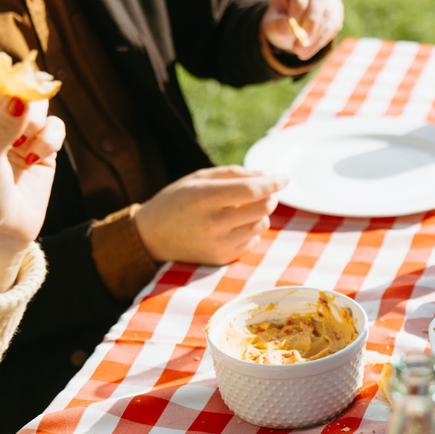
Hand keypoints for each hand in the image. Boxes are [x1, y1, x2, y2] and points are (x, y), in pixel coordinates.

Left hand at [0, 82, 64, 293]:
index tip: (11, 96)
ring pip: (38, 108)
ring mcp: (18, 137)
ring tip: (27, 145)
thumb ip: (1, 127)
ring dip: (37, 123)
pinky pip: (55, 128)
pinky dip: (50, 139)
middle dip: (24, 106)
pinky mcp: (43, 150)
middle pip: (15, 94)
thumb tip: (21, 96)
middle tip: (25, 120)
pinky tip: (36, 156)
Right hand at [134, 166, 286, 265]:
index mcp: (204, 198)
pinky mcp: (222, 259)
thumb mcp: (198, 179)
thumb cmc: (176, 201)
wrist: (150, 237)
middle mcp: (212, 223)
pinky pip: (253, 241)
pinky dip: (250, 231)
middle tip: (262, 191)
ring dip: (259, 213)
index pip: (251, 190)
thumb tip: (267, 176)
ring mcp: (218, 244)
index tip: (285, 177)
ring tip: (240, 209)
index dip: (273, 182)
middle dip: (269, 196)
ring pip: (261, 225)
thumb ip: (234, 174)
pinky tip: (231, 226)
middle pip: (263, 208)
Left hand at [262, 0, 343, 61]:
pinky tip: (310, 49)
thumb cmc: (279, 20)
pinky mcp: (337, 6)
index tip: (292, 25)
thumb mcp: (271, 24)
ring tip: (301, 52)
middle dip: (311, 22)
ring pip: (328, 12)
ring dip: (316, 36)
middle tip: (301, 44)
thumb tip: (290, 27)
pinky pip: (334, 24)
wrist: (291, 26)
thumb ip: (278, 24)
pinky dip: (323, 40)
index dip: (298, 4)